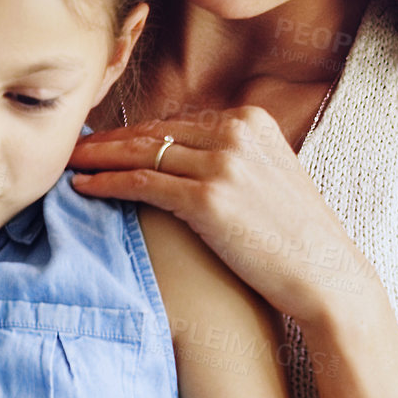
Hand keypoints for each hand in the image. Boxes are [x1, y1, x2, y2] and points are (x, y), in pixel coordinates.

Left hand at [71, 113, 379, 325]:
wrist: (327, 276)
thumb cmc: (296, 238)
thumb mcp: (269, 177)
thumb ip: (232, 158)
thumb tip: (185, 157)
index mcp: (251, 121)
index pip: (177, 122)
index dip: (135, 133)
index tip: (106, 142)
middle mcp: (236, 133)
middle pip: (154, 132)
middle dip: (110, 141)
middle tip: (75, 147)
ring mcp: (223, 163)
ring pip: (142, 153)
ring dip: (99, 158)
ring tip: (70, 164)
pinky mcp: (209, 198)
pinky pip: (142, 183)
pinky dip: (108, 183)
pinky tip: (83, 187)